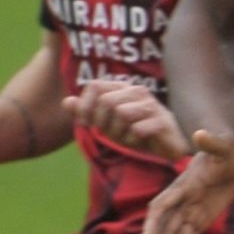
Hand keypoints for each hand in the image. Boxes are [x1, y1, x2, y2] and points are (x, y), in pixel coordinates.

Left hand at [69, 79, 188, 160]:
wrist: (167, 147)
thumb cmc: (135, 133)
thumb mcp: (107, 124)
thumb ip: (87, 112)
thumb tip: (66, 102)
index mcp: (122, 88)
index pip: (94, 86)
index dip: (85, 106)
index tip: (86, 123)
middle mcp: (137, 92)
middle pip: (106, 101)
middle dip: (103, 123)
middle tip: (111, 134)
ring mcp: (151, 105)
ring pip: (121, 114)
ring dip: (119, 132)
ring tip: (127, 137)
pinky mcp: (162, 121)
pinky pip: (136, 129)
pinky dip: (133, 140)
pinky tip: (139, 141)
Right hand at [142, 130, 233, 233]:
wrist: (231, 156)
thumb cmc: (227, 148)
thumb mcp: (224, 145)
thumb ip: (212, 143)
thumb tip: (200, 134)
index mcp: (182, 185)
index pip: (163, 205)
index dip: (155, 221)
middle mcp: (180, 201)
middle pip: (166, 228)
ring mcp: (187, 212)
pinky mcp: (197, 220)